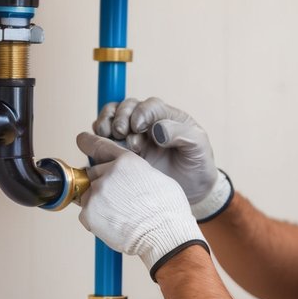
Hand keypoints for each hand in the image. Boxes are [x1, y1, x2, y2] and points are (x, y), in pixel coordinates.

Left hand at [76, 132, 205, 275]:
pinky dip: (96, 221)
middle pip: (93, 174)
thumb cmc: (167, 211)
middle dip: (102, 184)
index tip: (81, 139)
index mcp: (126, 161)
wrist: (164, 235)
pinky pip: (86, 215)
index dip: (89, 143)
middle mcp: (108, 172)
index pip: (101, 146)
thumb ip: (136, 172)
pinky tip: (114, 225)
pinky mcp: (89, 213)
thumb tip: (130, 177)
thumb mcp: (157, 178)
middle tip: (119, 201)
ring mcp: (97, 193)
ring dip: (98, 204)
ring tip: (119, 215)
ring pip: (88, 195)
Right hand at [93, 97, 232, 219]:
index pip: (150, 105)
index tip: (138, 127)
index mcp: (167, 117)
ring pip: (112, 118)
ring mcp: (132, 137)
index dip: (141, 112)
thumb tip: (157, 129)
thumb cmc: (197, 167)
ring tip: (107, 135)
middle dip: (121, 116)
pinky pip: (103, 139)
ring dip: (106, 122)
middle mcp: (147, 124)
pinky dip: (98, 138)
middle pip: (126, 107)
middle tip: (121, 132)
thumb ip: (183, 134)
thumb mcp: (199, 148)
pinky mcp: (120, 152)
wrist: (191, 192)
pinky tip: (101, 147)